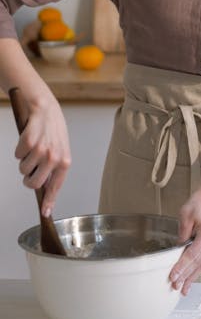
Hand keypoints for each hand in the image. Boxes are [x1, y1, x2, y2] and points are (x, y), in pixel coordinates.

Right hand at [14, 94, 70, 215]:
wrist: (44, 106)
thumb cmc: (53, 127)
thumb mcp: (60, 148)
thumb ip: (54, 167)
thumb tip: (46, 186)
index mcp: (65, 161)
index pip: (55, 187)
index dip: (48, 201)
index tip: (45, 213)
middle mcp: (54, 157)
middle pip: (34, 183)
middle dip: (28, 178)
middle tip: (30, 167)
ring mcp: (41, 150)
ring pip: (23, 169)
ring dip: (23, 160)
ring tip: (32, 147)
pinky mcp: (29, 141)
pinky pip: (17, 155)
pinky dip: (19, 149)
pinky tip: (27, 139)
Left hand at [168, 150, 200, 294]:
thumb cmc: (199, 206)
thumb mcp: (185, 217)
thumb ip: (182, 235)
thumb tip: (177, 252)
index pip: (192, 255)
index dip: (181, 267)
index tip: (173, 276)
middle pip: (197, 263)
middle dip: (185, 276)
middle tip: (175, 286)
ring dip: (191, 278)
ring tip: (182, 289)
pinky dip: (196, 272)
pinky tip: (190, 281)